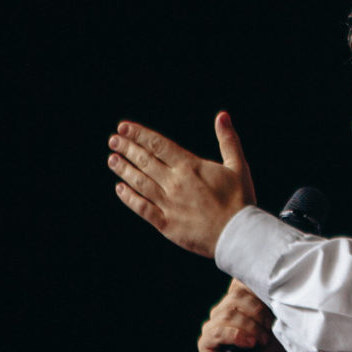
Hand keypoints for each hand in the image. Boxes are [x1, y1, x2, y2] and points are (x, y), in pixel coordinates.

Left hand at [109, 112, 257, 257]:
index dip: (139, 134)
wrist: (239, 235)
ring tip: (112, 159)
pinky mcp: (166, 223)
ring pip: (139, 182)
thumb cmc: (240, 200)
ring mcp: (168, 203)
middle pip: (145, 161)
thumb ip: (228, 140)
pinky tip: (120, 189)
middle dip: (127, 148)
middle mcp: (175, 183)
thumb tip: (222, 116)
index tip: (124, 128)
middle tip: (113, 140)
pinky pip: (142, 208)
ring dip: (124, 169)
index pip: (158, 145)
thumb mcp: (238, 166)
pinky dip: (129, 198)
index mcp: (190, 166)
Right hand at [198, 280, 284, 351]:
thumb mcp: (278, 325)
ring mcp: (213, 325)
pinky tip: (249, 343)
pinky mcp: (206, 342)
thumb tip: (276, 292)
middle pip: (236, 297)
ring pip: (228, 313)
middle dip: (258, 312)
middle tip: (271, 328)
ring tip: (263, 340)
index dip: (256, 288)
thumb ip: (272, 307)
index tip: (273, 301)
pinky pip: (217, 331)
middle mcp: (224, 309)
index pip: (241, 282)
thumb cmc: (270, 350)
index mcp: (239, 301)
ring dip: (250, 326)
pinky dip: (236, 335)